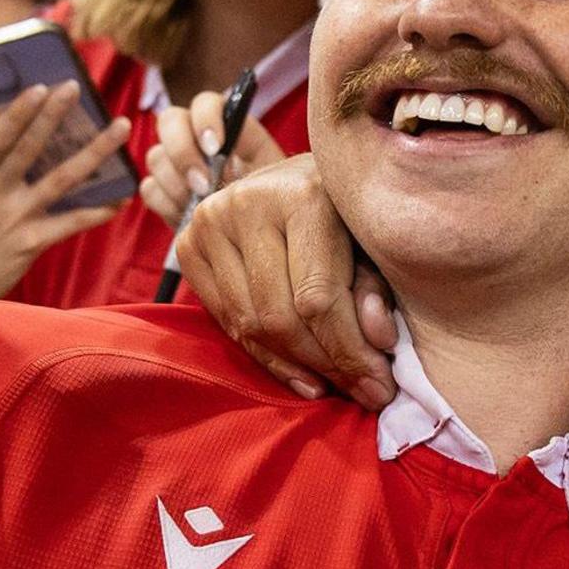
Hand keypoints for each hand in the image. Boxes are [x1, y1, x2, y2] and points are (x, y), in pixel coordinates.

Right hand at [0, 85, 122, 298]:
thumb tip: (0, 132)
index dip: (17, 112)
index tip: (38, 87)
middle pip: (28, 148)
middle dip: (52, 115)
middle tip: (74, 87)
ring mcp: (14, 217)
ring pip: (60, 179)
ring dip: (93, 152)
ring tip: (118, 128)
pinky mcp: (31, 243)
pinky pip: (71, 222)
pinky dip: (97, 211)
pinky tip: (121, 198)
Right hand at [139, 89, 289, 226]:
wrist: (258, 231)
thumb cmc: (272, 198)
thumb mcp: (274, 177)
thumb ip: (254, 163)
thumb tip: (229, 164)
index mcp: (226, 123)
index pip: (205, 102)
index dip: (205, 120)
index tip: (216, 148)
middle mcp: (195, 134)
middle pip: (169, 120)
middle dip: (182, 153)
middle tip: (202, 185)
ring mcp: (174, 160)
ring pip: (156, 156)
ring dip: (176, 184)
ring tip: (200, 207)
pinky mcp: (161, 189)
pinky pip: (149, 188)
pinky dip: (167, 204)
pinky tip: (188, 216)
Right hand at [172, 152, 395, 404]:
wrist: (296, 176)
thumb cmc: (347, 210)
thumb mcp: (372, 243)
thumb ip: (375, 290)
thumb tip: (378, 341)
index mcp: (302, 195)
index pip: (318, 299)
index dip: (350, 354)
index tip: (380, 388)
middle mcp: (247, 203)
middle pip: (279, 316)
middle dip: (326, 365)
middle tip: (363, 393)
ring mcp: (210, 222)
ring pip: (250, 324)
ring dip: (296, 366)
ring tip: (333, 386)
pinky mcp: (188, 243)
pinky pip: (226, 319)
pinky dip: (263, 354)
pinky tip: (299, 372)